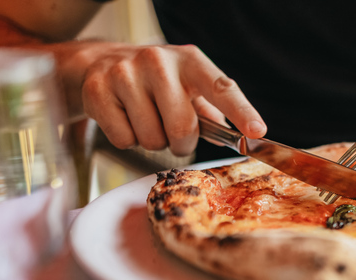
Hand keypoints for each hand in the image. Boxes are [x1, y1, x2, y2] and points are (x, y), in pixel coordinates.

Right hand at [79, 43, 265, 155]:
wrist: (103, 63)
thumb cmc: (159, 83)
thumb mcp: (190, 87)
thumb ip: (215, 111)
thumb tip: (244, 134)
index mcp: (190, 61)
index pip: (221, 88)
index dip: (241, 111)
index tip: (257, 131)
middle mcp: (158, 61)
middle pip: (182, 128)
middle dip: (181, 142)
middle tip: (172, 131)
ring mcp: (125, 73)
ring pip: (152, 138)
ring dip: (153, 141)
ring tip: (145, 119)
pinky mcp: (98, 90)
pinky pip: (124, 139)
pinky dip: (127, 139)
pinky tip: (124, 118)